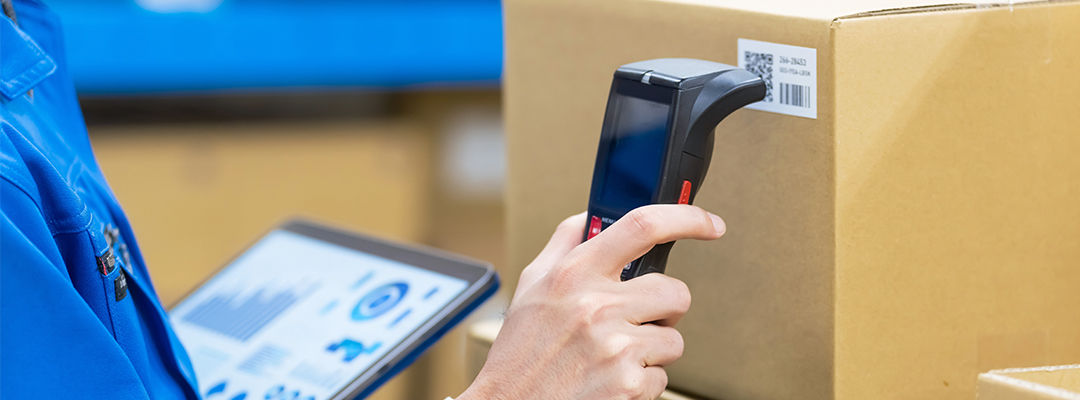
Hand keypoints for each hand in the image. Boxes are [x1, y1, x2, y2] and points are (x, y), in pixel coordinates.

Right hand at [458, 205, 725, 399]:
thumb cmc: (519, 353)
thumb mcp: (531, 285)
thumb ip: (564, 244)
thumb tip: (592, 215)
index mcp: (573, 274)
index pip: (643, 226)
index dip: (686, 218)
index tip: (708, 224)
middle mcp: (595, 306)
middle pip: (674, 291)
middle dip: (663, 309)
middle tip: (635, 320)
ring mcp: (614, 347)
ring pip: (673, 339)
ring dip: (651, 350)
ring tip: (612, 356)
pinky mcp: (627, 385)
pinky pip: (663, 377)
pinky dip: (642, 383)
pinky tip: (609, 381)